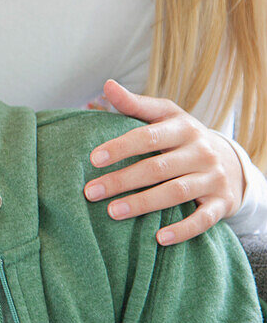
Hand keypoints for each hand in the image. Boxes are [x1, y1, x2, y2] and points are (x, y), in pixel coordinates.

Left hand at [83, 79, 245, 245]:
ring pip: (176, 192)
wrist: (231, 162)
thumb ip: (135, 104)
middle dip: (122, 180)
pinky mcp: (222, 203)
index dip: (120, 147)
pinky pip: (203, 219)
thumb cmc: (184, 138)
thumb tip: (107, 85)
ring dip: (143, 203)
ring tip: (112, 212)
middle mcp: (200, 151)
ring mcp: (213, 178)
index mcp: (183, 127)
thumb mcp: (165, 116)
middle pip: (157, 167)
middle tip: (91, 192)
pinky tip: (159, 238)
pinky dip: (183, 229)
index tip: (93, 159)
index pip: (148, 136)